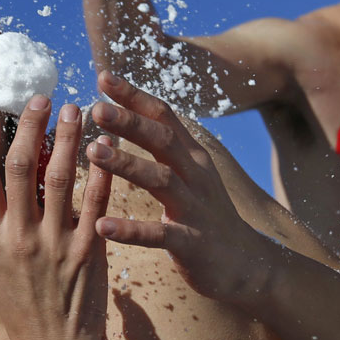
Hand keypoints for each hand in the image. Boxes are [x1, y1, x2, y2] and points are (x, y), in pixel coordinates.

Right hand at [0, 97, 112, 339]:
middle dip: (30, 127)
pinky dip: (101, 172)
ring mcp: (55, 244)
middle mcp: (19, 237)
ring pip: (62, 179)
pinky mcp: (89, 251)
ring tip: (76, 110)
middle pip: (22, 168)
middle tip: (40, 97)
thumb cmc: (19, 306)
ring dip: (69, 140)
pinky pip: (96, 204)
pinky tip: (106, 146)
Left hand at [86, 71, 264, 302]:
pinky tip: (102, 226)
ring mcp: (196, 208)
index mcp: (191, 156)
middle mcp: (196, 175)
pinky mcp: (192, 243)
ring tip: (93, 152)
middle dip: (130, 122)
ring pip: (161, 179)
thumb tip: (130, 114)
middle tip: (96, 108)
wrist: (246, 264)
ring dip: (127, 164)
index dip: (135, 96)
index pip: (163, 116)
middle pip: (163, 140)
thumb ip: (164, 147)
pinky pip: (159, 234)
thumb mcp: (190, 174)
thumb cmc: (205, 215)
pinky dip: (130, 229)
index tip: (104, 76)